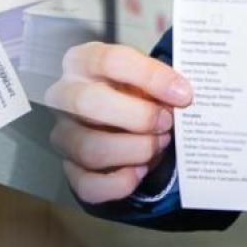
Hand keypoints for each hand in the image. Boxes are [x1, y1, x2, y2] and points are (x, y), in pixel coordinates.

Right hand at [46, 42, 192, 204]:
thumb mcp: (146, 75)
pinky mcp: (69, 168)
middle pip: (87, 103)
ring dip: (134, 150)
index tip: (182, 94)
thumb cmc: (133, 92)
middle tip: (167, 123)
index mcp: (83, 61)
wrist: (125, 121)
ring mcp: (63, 134)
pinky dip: (118, 184)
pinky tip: (139, 172)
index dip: (150, 77)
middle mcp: (63, 96)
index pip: (110, 61)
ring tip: (158, 145)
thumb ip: (161, 78)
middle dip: (138, 116)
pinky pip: (87, 184)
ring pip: (88, 148)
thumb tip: (181, 92)